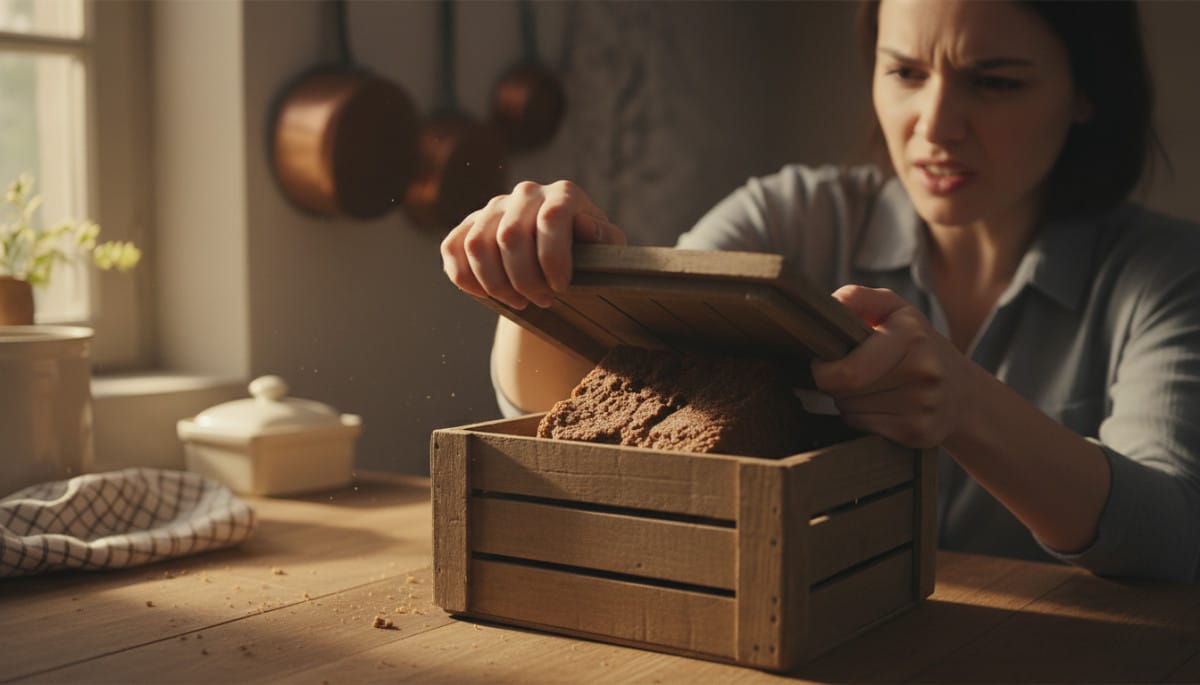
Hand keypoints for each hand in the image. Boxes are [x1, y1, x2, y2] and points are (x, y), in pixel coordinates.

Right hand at [440, 180, 625, 309]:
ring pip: (477, 245)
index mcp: (563, 194)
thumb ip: (604, 239)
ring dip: (496, 284)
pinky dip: (466, 278)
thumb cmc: (588, 255)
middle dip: (524, 279)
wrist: (560, 259)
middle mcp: (526, 193)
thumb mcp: (607, 251)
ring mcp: (494, 207)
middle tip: (542, 301)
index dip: (553, 259)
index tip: (560, 288)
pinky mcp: (469, 224)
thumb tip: (583, 226)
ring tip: (518, 301)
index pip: (550, 219)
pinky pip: (453, 249)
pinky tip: (487, 296)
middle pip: (510, 236)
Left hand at [810, 285, 974, 447]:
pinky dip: (862, 419)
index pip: (849, 371)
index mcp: (911, 336)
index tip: (823, 362)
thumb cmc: (917, 345)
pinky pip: (864, 428)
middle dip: (834, 385)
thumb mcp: (895, 310)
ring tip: (869, 387)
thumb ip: (858, 299)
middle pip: (846, 392)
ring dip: (848, 402)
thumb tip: (828, 305)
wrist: (964, 394)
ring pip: (850, 412)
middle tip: (847, 374)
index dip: (823, 371)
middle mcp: (922, 371)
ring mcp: (923, 406)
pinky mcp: (919, 433)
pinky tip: (882, 405)